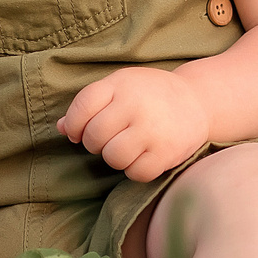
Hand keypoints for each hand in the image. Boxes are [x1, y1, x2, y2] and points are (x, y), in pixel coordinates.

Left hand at [57, 68, 208, 181]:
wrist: (198, 100)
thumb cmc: (149, 95)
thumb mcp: (119, 87)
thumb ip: (89, 104)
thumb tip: (60, 128)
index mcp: (120, 84)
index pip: (81, 108)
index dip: (73, 125)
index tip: (78, 131)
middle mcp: (136, 105)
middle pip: (94, 137)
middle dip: (95, 143)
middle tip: (110, 138)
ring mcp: (152, 130)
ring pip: (113, 157)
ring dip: (115, 157)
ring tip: (127, 147)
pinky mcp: (167, 152)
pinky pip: (136, 173)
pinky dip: (135, 170)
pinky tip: (143, 157)